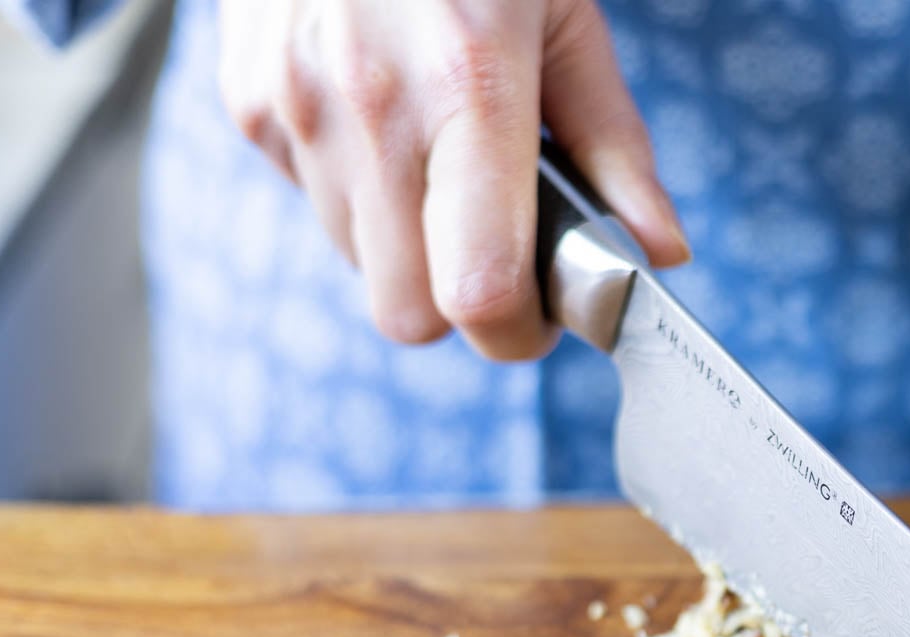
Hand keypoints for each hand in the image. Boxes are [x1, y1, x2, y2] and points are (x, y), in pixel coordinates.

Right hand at [217, 0, 688, 358]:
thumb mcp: (571, 20)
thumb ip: (616, 149)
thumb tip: (660, 253)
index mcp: (470, 89)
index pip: (478, 293)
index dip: (517, 333)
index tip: (542, 318)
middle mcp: (369, 109)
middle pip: (408, 315)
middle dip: (461, 308)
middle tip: (501, 256)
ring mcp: (295, 107)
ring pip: (360, 267)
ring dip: (409, 249)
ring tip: (442, 165)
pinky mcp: (249, 103)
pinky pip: (313, 205)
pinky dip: (359, 195)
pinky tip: (384, 123)